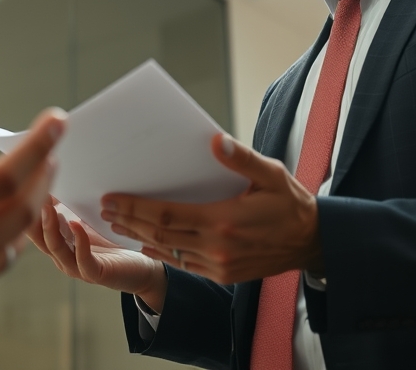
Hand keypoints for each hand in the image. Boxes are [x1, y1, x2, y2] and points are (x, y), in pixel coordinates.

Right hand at [26, 198, 167, 310]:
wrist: (139, 267)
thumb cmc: (111, 242)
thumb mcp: (87, 220)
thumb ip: (71, 206)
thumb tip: (58, 177)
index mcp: (57, 243)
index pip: (34, 226)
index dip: (28, 207)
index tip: (26, 184)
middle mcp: (61, 256)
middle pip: (38, 237)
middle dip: (33, 215)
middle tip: (30, 192)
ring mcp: (76, 267)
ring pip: (55, 248)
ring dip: (51, 226)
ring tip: (49, 206)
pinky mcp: (95, 273)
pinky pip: (82, 260)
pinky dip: (78, 241)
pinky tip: (76, 224)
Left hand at [100, 134, 321, 284]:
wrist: (312, 242)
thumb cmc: (290, 203)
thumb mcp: (271, 174)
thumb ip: (242, 159)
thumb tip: (216, 140)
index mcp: (224, 221)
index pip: (166, 214)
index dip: (135, 207)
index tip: (112, 197)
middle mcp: (217, 247)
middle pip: (160, 234)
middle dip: (128, 220)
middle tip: (104, 208)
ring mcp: (218, 265)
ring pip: (168, 250)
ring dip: (139, 238)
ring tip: (116, 223)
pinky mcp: (222, 275)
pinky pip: (183, 264)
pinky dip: (160, 253)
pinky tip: (146, 243)